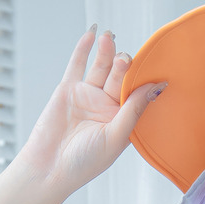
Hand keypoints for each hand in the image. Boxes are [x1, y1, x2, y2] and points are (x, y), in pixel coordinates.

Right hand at [16, 26, 165, 197]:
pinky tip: (92, 34)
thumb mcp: (115, 137)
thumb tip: (156, 87)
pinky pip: (78, 64)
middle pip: (120, 76)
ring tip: (109, 38)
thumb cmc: (84, 163)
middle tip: (124, 59)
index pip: (138, 92)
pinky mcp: (68, 90)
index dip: (145, 78)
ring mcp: (88, 95)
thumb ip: (133, 110)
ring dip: (107, 51)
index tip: (156, 66)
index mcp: (123, 119)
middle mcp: (107, 105)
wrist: (48, 169)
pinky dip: (84, 49)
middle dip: (124, 65)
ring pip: (101, 67)